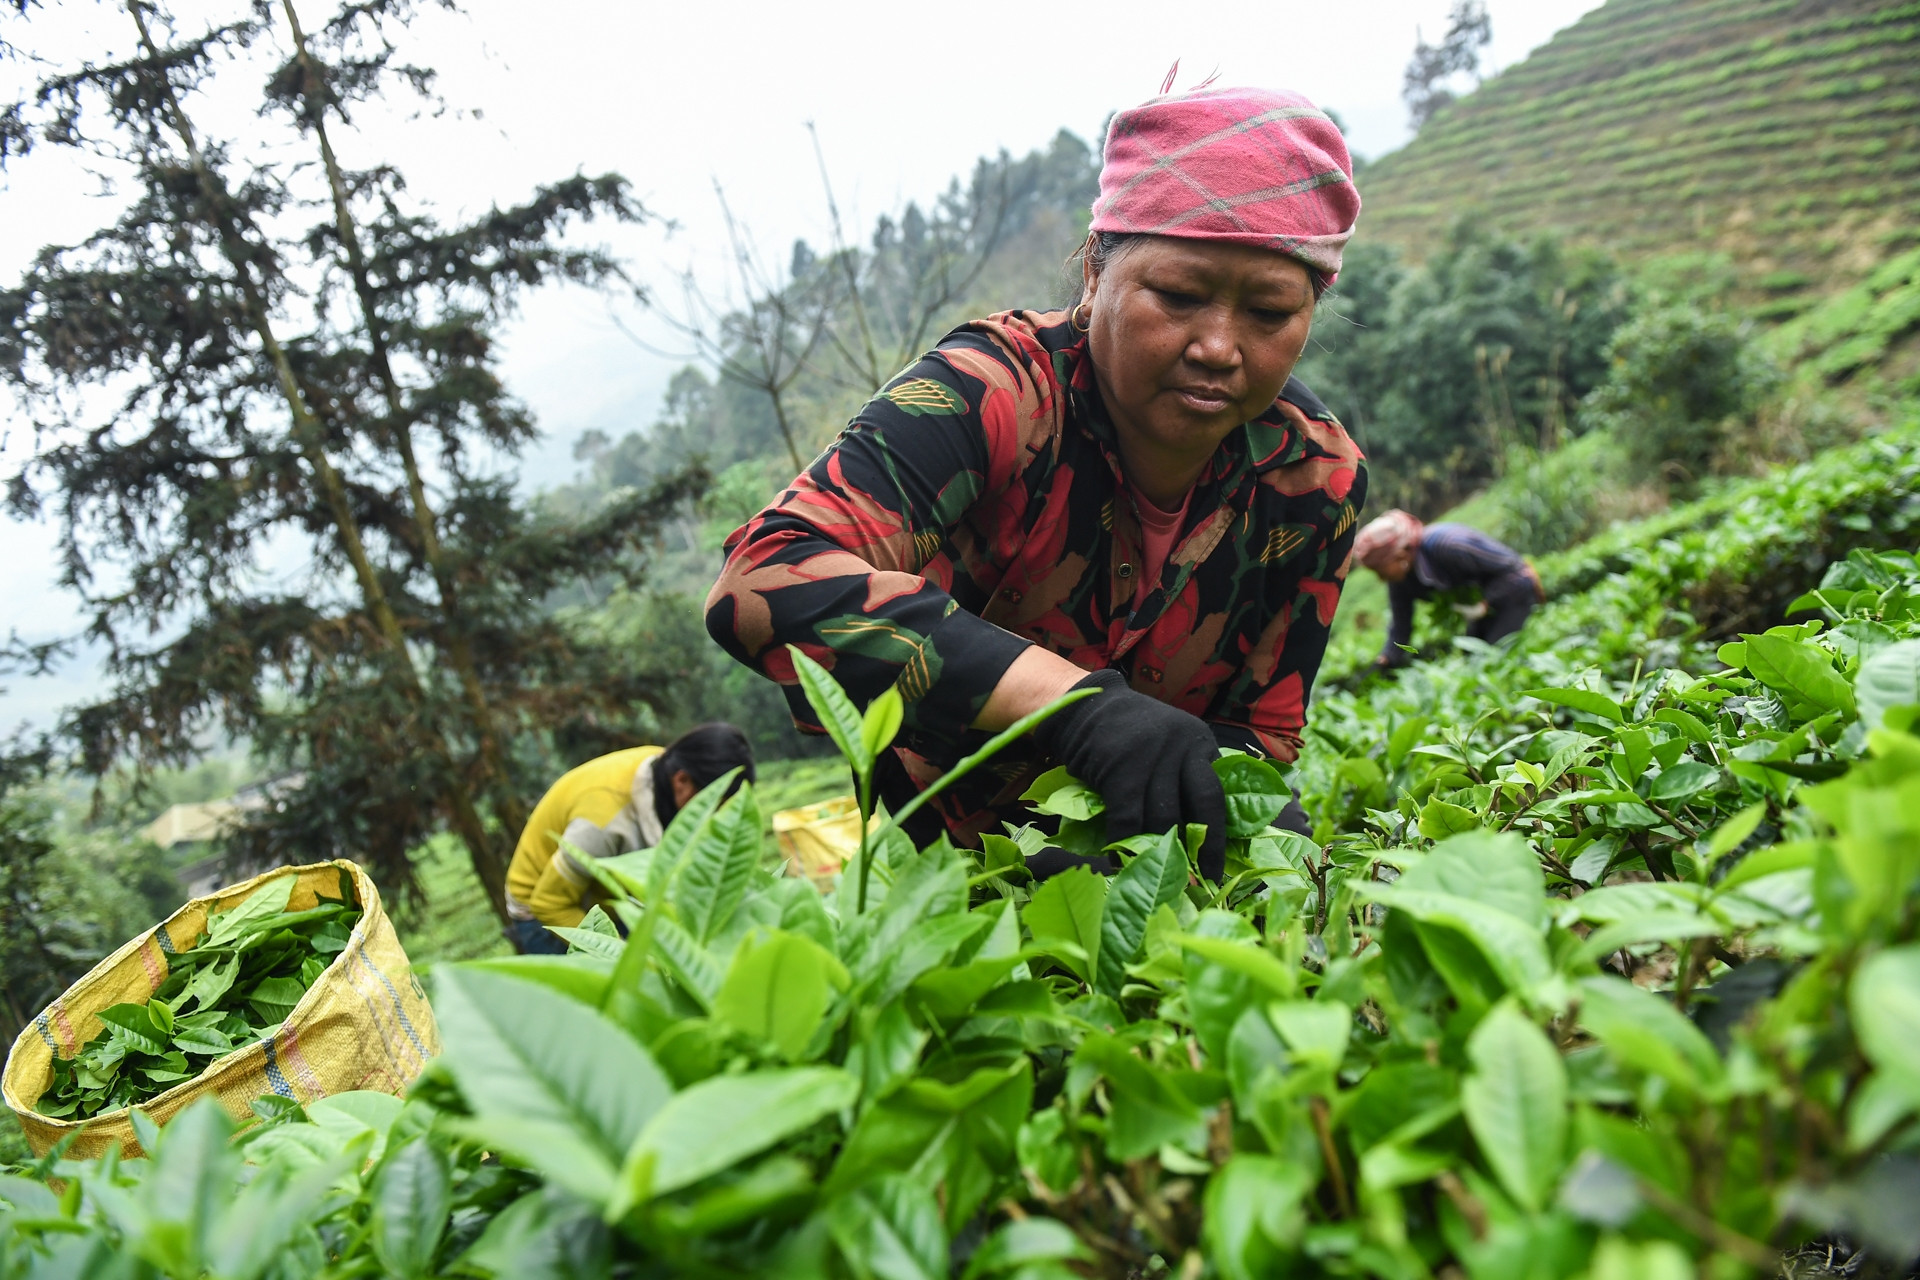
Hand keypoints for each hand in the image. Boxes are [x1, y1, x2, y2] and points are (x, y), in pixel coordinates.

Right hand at [1035, 669, 1226, 880]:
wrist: (1084, 705)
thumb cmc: (1128, 734)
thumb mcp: (1168, 744)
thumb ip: (1184, 777)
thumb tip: (1198, 836)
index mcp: (1200, 743)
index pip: (1219, 794)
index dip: (1220, 836)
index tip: (1216, 868)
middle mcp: (1184, 747)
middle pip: (1202, 807)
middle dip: (1201, 849)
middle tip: (1196, 883)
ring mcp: (1154, 758)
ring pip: (1163, 819)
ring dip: (1158, 852)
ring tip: (1156, 876)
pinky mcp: (1122, 770)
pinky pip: (1129, 821)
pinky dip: (1124, 846)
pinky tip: (1119, 863)